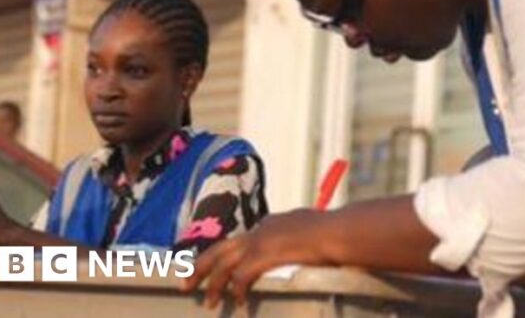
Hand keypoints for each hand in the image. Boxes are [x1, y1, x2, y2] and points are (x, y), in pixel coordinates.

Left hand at [180, 209, 324, 308]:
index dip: (226, 256)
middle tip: (184, 282)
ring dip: (213, 283)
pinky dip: (237, 290)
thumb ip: (304, 239)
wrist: (340, 231)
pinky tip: (239, 302)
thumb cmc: (336, 233)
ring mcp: (262, 240)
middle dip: (200, 266)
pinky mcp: (265, 254)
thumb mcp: (315, 232)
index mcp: (273, 223)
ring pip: (224, 263)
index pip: (241, 240)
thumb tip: (309, 247)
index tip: (216, 268)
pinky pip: (242, 276)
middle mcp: (262, 228)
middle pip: (221, 248)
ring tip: (207, 301)